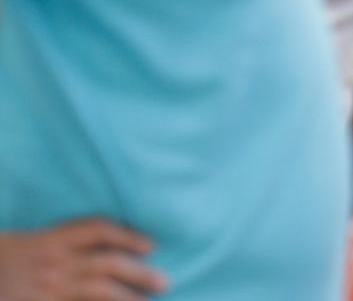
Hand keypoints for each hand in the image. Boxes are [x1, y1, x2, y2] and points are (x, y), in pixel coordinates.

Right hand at [0, 222, 167, 298]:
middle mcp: (56, 262)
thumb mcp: (34, 242)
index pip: (97, 231)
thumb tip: (106, 248)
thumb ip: (65, 243)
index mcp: (54, 240)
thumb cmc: (6, 258)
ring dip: (126, 297)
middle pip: (105, 263)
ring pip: (97, 290)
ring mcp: (51, 288)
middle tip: (165, 283)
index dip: (127, 235)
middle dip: (138, 273)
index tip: (152, 245)